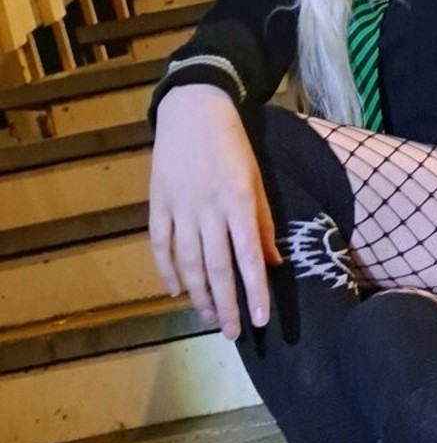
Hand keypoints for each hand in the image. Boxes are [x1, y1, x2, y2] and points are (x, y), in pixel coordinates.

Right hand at [149, 85, 281, 340]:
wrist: (193, 109)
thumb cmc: (233, 145)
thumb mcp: (256, 179)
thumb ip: (263, 223)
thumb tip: (272, 264)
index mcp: (238, 202)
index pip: (248, 257)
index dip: (254, 292)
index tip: (260, 320)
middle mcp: (208, 208)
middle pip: (216, 267)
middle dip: (225, 304)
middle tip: (232, 333)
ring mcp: (179, 207)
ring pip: (187, 262)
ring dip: (198, 295)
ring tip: (208, 318)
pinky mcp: (157, 202)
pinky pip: (160, 244)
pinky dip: (166, 270)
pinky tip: (176, 291)